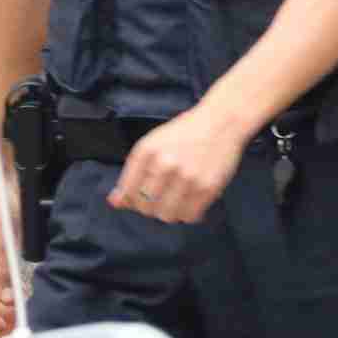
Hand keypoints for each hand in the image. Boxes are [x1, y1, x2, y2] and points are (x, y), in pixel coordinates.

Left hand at [110, 107, 248, 224]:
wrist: (222, 121)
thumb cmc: (185, 133)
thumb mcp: (153, 145)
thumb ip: (132, 174)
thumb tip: (115, 203)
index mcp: (147, 151)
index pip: (128, 192)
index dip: (132, 200)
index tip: (141, 197)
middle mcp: (165, 164)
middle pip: (146, 207)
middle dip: (151, 207)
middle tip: (162, 198)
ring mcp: (187, 177)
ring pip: (167, 215)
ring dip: (170, 213)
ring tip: (177, 201)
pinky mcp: (208, 186)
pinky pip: (190, 216)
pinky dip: (189, 214)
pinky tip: (191, 201)